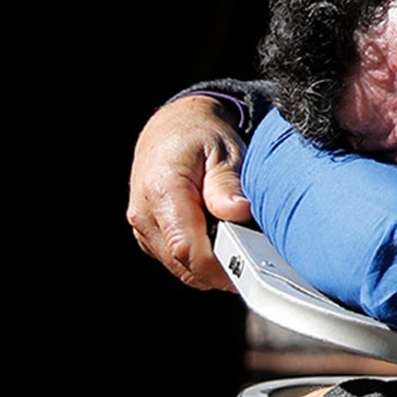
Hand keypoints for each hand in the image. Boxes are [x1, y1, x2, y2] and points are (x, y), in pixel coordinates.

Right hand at [127, 95, 251, 290]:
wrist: (172, 127)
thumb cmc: (200, 136)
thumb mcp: (225, 151)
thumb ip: (228, 184)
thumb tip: (239, 212)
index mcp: (162, 191)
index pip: (187, 249)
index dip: (221, 267)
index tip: (252, 268)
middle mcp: (144, 214)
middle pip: (185, 266)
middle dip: (222, 267)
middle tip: (254, 251)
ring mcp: (142, 228)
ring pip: (182, 268)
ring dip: (212, 263)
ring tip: (235, 236)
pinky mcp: (147, 236)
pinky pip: (177, 261)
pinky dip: (201, 258)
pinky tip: (218, 235)